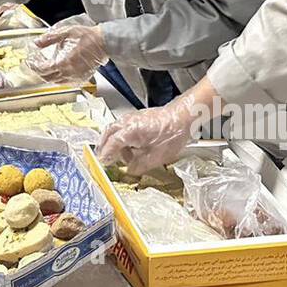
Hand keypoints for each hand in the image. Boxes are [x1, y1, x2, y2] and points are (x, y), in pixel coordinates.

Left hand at [26, 20, 107, 82]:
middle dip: (38, 71)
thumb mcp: (66, 32)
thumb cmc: (88, 36)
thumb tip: (36, 43)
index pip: (43, 69)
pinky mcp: (81, 78)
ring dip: (47, 75)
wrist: (104, 42)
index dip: (34, 65)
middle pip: (47, 77)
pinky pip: (65, 83)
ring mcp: (76, 77)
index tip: (29, 61)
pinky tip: (57, 71)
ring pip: (56, 82)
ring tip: (43, 66)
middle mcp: (69, 73)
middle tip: (34, 63)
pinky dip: (57, 79)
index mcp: (64, 62)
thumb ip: (49, 39)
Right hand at [97, 82, 215, 173]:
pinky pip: (122, 126)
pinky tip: (130, 146)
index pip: (110, 145)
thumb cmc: (172, 134)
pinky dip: (121, 136)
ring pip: (114, 129)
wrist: (184, 116)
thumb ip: (138, 165)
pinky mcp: (138, 116)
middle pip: (108, 134)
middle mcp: (127, 122)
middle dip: (104, 147)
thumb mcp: (156, 157)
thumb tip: (129, 169)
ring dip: (113, 141)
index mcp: (129, 131)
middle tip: (104, 159)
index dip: (105, 156)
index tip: (102, 164)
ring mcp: (132, 117)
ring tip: (120, 155)